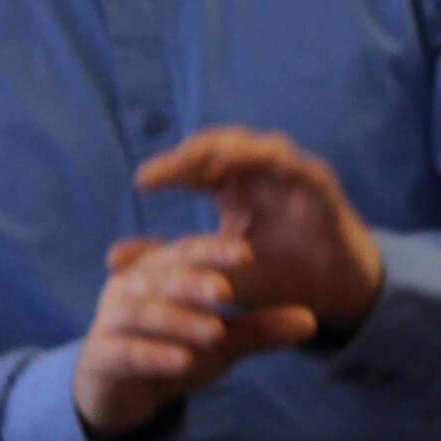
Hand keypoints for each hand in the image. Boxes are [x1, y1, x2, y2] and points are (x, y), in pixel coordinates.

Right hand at [72, 234, 315, 435]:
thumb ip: (260, 328)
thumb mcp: (223, 342)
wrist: (119, 396)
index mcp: (161, 271)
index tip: (250, 253)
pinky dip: (155, 355)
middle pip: (164, 277)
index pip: (189, 251)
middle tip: (228, 290)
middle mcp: (131, 288)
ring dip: (180, 320)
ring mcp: (111, 321)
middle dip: (196, 281)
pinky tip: (182, 362)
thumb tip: (312, 321)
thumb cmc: (175, 352)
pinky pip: (126, 352)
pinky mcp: (100, 357)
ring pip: (145, 313)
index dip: (216, 251)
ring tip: (215, 330)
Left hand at [134, 126, 385, 335]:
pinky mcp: (325, 193)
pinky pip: (306, 171)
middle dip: (198, 151)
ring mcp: (296, 179)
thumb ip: (168, 262)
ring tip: (209, 162)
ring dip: (239, 151)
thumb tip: (111, 257)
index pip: (199, 165)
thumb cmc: (275, 276)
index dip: (172, 167)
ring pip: (265, 148)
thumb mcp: (212, 272)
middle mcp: (264, 175)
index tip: (142, 182)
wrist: (330, 294)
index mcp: (236, 187)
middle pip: (228, 145)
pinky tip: (270, 166)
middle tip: (170, 168)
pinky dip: (288, 166)